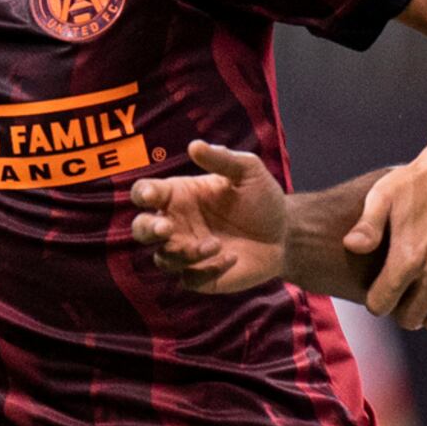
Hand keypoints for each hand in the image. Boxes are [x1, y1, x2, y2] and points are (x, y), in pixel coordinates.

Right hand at [129, 140, 289, 293]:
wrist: (285, 232)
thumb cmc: (261, 198)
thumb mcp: (248, 171)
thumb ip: (222, 159)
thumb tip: (195, 145)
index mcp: (179, 195)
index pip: (145, 193)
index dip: (143, 194)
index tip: (153, 195)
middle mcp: (176, 225)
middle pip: (141, 230)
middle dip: (147, 229)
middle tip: (165, 229)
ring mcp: (187, 252)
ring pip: (163, 258)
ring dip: (183, 253)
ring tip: (215, 244)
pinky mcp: (201, 276)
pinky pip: (189, 280)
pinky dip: (206, 271)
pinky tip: (232, 258)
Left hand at [344, 131, 426, 330]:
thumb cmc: (418, 181)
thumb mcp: (382, 196)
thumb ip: (366, 226)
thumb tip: (351, 247)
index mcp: (409, 258)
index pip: (381, 306)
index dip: (374, 299)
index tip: (375, 286)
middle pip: (409, 319)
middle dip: (397, 309)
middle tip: (394, 290)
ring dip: (422, 310)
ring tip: (414, 290)